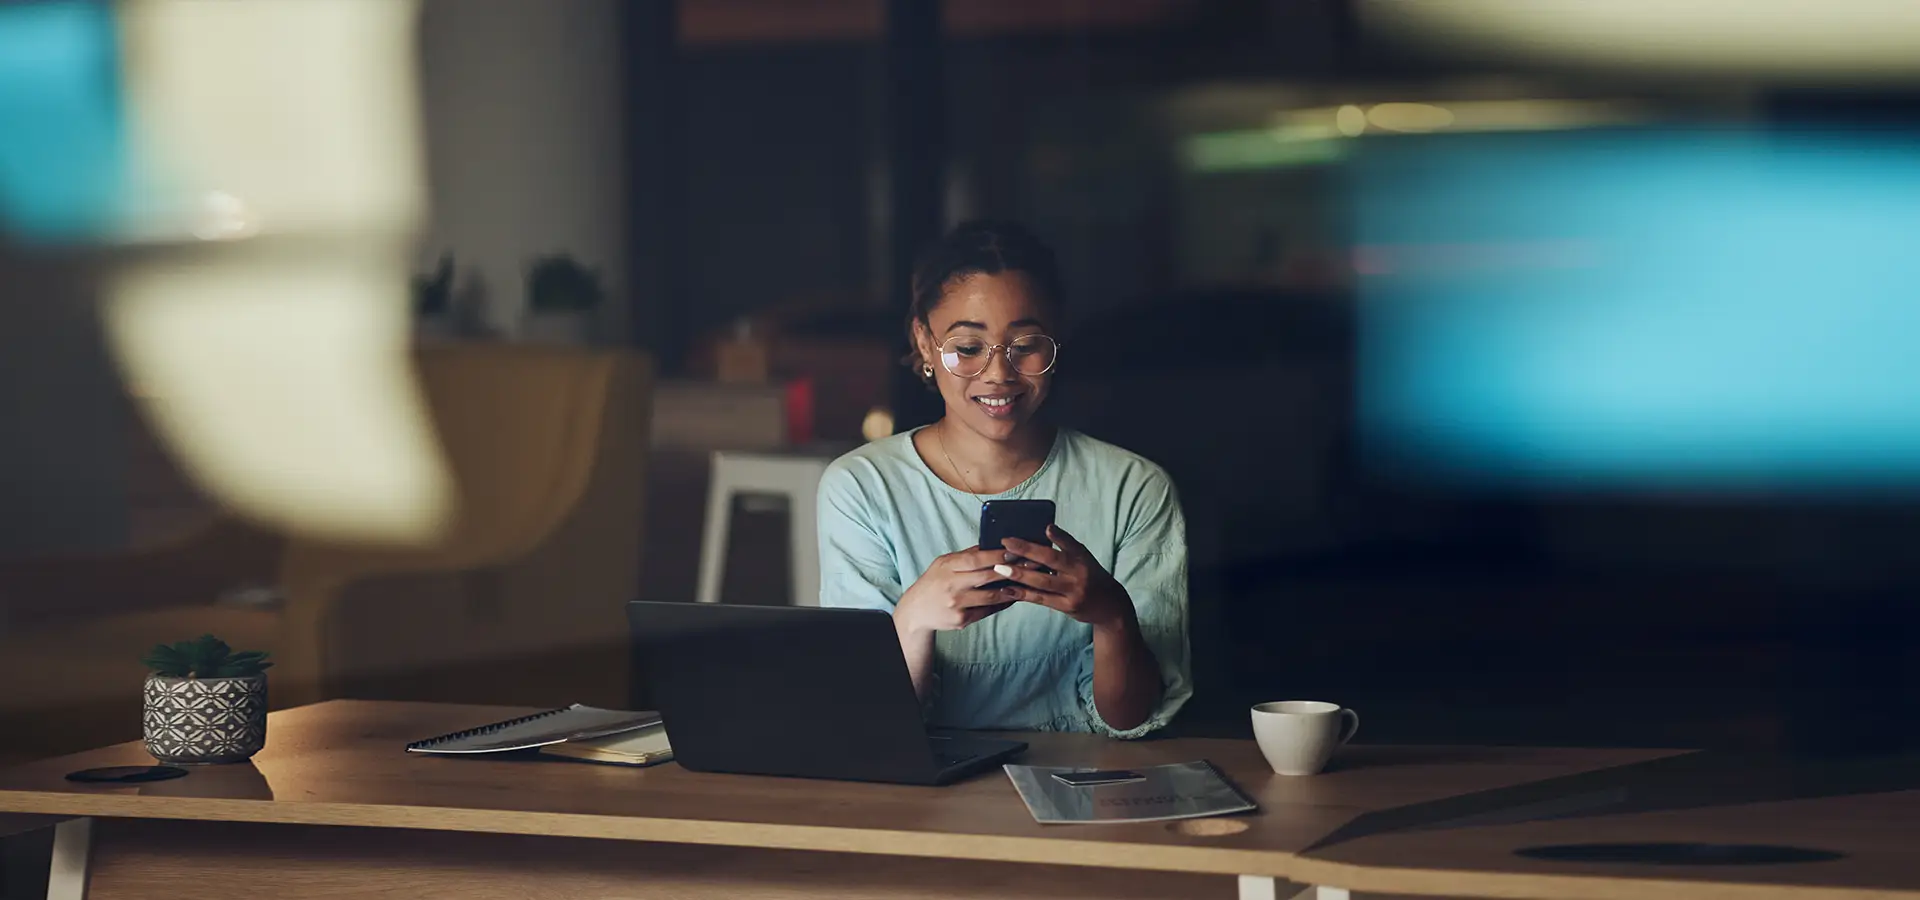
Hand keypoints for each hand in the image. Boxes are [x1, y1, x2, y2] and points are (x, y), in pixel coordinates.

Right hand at [895, 547, 1020, 634]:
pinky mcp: (961, 619)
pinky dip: (1002, 603)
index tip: (1016, 551)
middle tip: (1032, 565)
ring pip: (992, 596)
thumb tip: (993, 544)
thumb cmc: (935, 582)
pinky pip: (987, 610)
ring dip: (1012, 589)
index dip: (998, 555)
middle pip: (987, 576)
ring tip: (1028, 583)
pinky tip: (1013, 597)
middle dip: (1012, 570)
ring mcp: (957, 604)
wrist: (916, 610)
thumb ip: (967, 555)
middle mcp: (951, 585)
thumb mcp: (944, 563)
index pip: (976, 559)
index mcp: (947, 566)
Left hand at [996, 525, 1133, 629]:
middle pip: (1051, 560)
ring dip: (1019, 574)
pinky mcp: (1066, 607)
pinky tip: (1007, 589)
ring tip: (1000, 568)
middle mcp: (1079, 573)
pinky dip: (1023, 594)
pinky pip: (1041, 599)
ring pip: (1043, 582)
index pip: (1069, 543)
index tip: (1045, 527)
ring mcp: (1073, 591)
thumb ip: (1066, 544)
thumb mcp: (1084, 557)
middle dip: (1027, 551)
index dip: (1058, 535)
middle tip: (1006, 544)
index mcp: (1082, 558)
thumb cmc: (1090, 576)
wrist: (1110, 605)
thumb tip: (1046, 528)